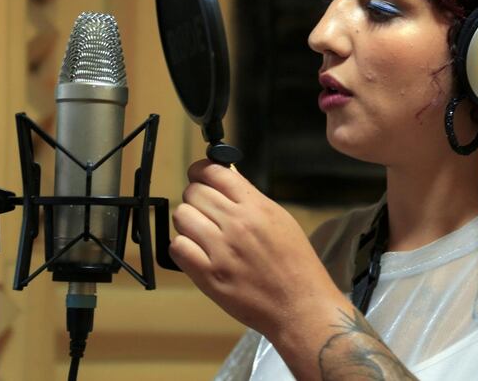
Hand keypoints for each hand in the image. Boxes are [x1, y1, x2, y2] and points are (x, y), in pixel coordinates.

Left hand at [169, 160, 343, 339]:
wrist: (299, 305)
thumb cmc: (295, 264)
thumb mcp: (281, 219)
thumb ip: (251, 199)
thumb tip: (226, 180)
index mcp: (257, 207)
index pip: (215, 172)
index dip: (202, 171)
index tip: (200, 176)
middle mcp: (237, 224)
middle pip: (194, 192)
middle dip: (195, 197)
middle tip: (203, 209)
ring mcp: (221, 250)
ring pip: (182, 216)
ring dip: (187, 222)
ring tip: (200, 232)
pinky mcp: (209, 275)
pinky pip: (177, 247)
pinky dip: (183, 247)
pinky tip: (196, 251)